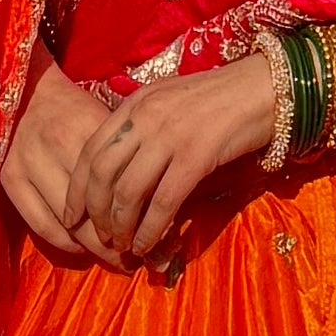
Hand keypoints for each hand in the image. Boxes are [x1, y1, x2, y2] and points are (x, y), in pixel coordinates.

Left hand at [0, 46, 280, 271]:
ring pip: (129, 192)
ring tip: (122, 246)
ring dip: (120, 226)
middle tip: (99, 237)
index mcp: (135, 105)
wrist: (264, 89)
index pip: (92, 151)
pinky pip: (163, 202)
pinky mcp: (197, 157)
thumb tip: (119, 164)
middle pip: (103, 174)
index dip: (77, 189)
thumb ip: (141, 125)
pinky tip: (146, 245)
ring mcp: (170, 137)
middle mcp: (146, 119)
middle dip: (95, 212)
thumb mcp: (169, 101)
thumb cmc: (219, 98)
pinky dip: (150, 230)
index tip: (71, 216)